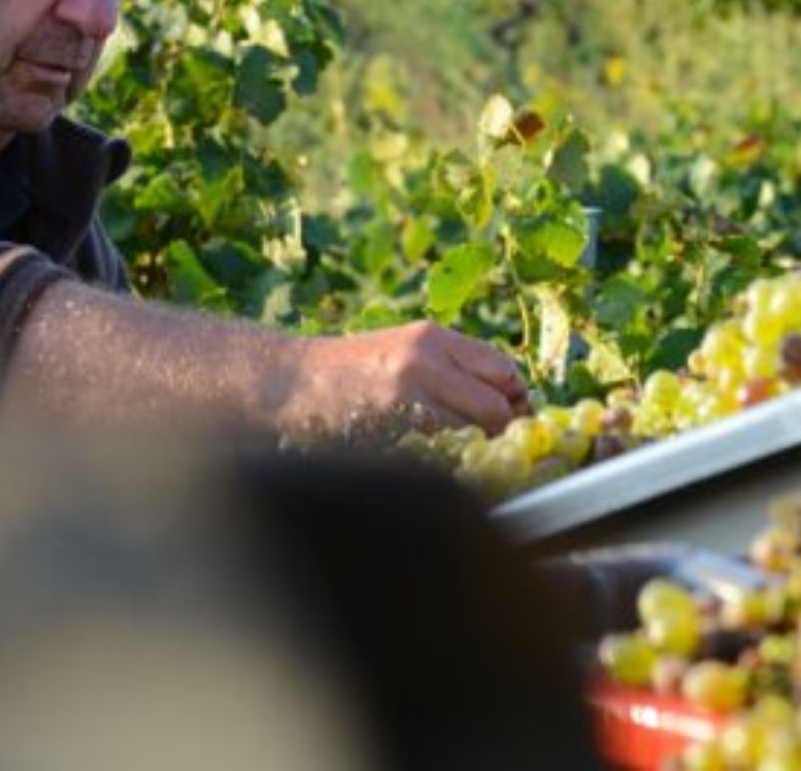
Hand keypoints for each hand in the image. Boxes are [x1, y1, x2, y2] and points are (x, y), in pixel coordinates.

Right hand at [286, 322, 530, 441]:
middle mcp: (426, 359)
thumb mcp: (406, 351)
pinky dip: (445, 462)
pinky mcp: (385, 425)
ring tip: (462, 457)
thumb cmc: (350, 372)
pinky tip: (431, 462)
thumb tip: (507, 403)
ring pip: (471, 431)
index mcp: (434, 338)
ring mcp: (405, 392)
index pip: (503, 369)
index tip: (512, 418)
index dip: (513, 398)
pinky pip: (437, 451)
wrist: (287, 381)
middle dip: (501, 429)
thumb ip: (452, 369)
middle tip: (492, 446)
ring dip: (474, 450)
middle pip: (496, 404)